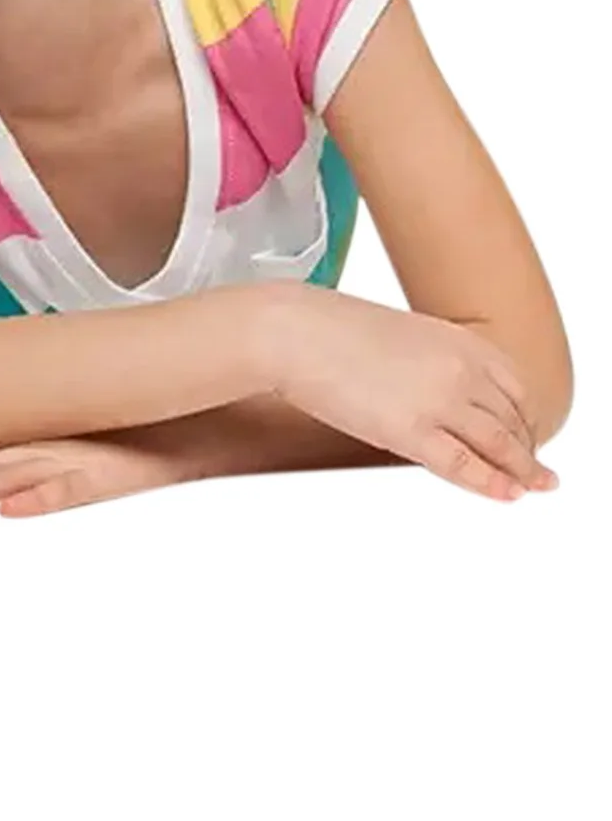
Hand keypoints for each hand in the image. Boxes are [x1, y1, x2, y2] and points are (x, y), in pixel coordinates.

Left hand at [0, 435, 192, 518]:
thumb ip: (49, 458)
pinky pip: (77, 486)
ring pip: (13, 473)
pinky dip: (46, 497)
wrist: (213, 409)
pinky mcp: (120, 469)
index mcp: (38, 445)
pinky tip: (13, 511)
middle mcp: (50, 448)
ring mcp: (82, 456)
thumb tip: (10, 485)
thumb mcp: (91, 449)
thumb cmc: (147, 434)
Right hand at [267, 288, 557, 499]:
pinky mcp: (410, 432)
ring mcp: (438, 401)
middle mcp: (460, 370)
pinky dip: (490, 483)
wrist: (290, 331)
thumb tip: (446, 390)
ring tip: (529, 485)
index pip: (517, 387)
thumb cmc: (329, 326)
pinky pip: (464, 466)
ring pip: (499, 445)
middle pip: (513, 419)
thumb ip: (434, 359)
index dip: (526, 416)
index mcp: (459, 340)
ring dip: (520, 470)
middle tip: (529, 467)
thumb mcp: (402, 333)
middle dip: (524, 447)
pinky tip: (505, 493)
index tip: (526, 431)